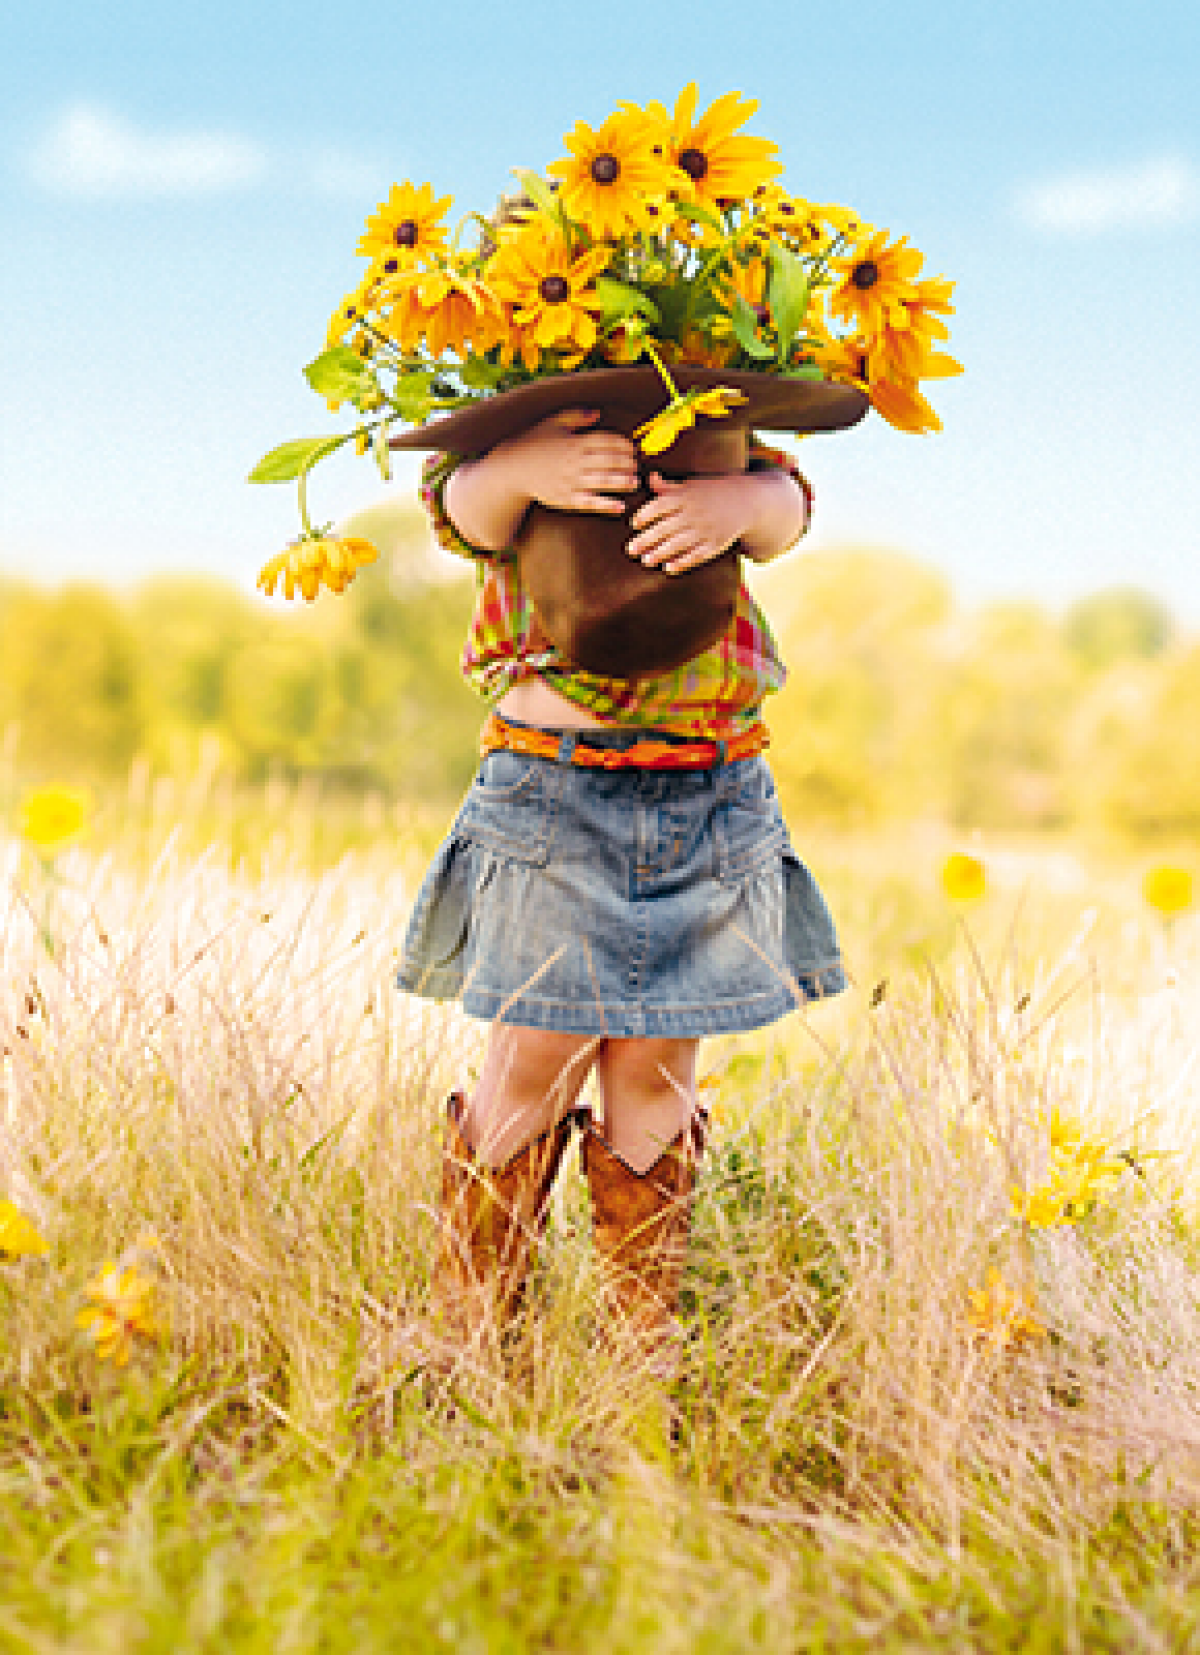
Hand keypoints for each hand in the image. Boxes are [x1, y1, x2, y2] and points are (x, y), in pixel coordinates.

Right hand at [497, 409, 639, 515]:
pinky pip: (590, 503)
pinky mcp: (566, 499)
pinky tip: (620, 507)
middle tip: (637, 464)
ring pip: (603, 481)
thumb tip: (598, 413)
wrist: (511, 470)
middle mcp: (574, 461)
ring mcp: (570, 482)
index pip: (606, 440)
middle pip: (609, 460)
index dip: (623, 443)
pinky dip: (607, 505)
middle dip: (627, 462)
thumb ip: (575, 416)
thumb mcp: (551, 423)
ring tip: (635, 482)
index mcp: (573, 441)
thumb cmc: (532, 443)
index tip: (632, 447)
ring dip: (623, 482)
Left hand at [625, 472, 754, 573]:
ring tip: (645, 561)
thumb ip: (668, 487)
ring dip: (660, 554)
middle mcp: (694, 513)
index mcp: (686, 496)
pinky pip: (697, 556)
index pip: (660, 505)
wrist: (746, 501)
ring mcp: (706, 529)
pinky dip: (682, 563)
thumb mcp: (691, 485)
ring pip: (678, 544)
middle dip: (646, 540)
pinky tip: (668, 569)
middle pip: (665, 528)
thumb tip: (650, 478)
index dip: (645, 515)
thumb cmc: (711, 492)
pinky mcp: (716, 543)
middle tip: (630, 550)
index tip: (634, 524)